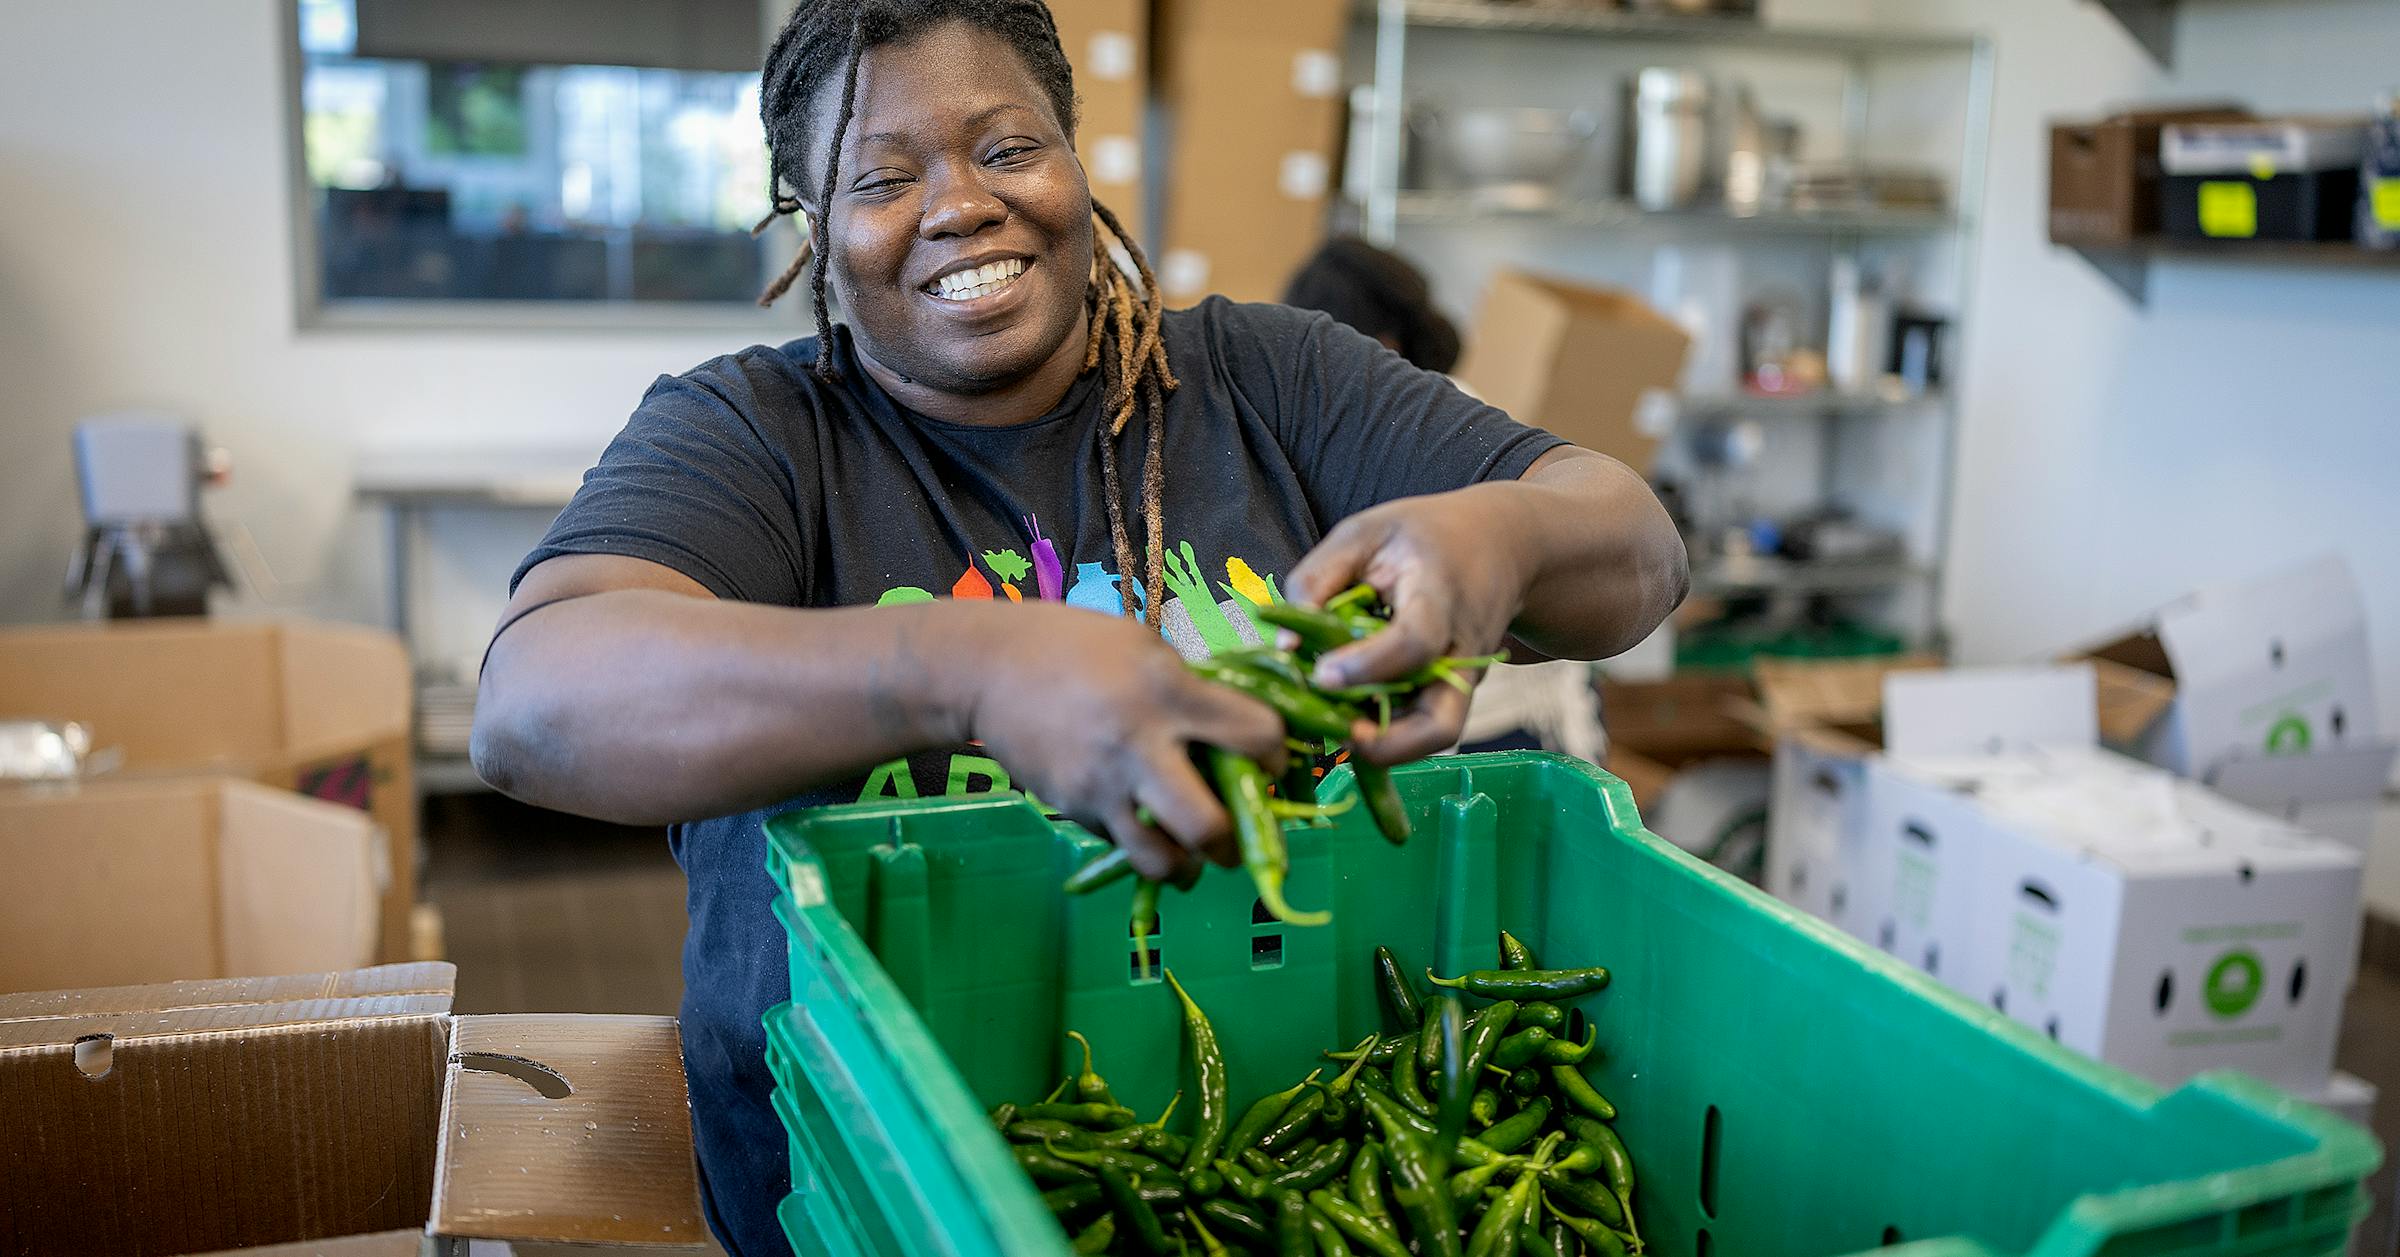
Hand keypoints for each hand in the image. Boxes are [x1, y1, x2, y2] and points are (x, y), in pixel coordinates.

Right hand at [958, 603, 1287, 881]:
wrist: (987, 669)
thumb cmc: (1075, 646)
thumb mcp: (1144, 648)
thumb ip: (1191, 690)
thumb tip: (1236, 734)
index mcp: (1169, 692)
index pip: (1255, 736)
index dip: (1276, 755)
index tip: (1270, 762)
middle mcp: (1140, 745)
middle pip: (1209, 826)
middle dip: (1233, 845)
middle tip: (1234, 838)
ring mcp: (1102, 785)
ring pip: (1162, 862)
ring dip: (1186, 866)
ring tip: (1189, 853)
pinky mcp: (1074, 808)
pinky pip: (1121, 843)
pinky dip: (1138, 842)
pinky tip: (1137, 817)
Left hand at [1283, 488, 1531, 764]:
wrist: (1498, 544)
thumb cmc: (1421, 537)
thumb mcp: (1362, 534)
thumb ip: (1315, 581)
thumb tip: (1284, 648)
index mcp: (1438, 595)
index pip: (1414, 643)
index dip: (1367, 666)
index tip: (1321, 675)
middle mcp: (1462, 649)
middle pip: (1441, 723)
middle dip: (1387, 745)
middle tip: (1336, 735)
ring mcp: (1464, 677)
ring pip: (1435, 735)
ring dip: (1385, 746)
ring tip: (1337, 728)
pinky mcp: (1455, 691)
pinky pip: (1424, 725)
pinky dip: (1389, 731)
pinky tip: (1351, 713)